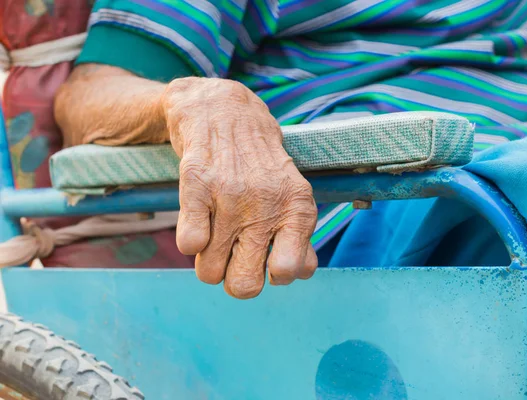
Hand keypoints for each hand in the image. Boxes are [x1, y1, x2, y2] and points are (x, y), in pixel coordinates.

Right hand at [161, 77, 317, 298]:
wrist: (223, 109)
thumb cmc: (260, 162)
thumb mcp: (291, 192)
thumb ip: (299, 234)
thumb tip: (299, 273)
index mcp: (296, 207)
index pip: (289, 270)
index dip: (274, 276)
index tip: (266, 260)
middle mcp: (266, 201)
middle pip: (244, 285)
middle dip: (235, 279)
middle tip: (235, 256)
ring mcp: (230, 193)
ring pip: (210, 271)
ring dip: (209, 261)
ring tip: (217, 234)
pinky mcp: (196, 183)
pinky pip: (189, 244)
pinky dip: (190, 242)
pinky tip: (200, 221)